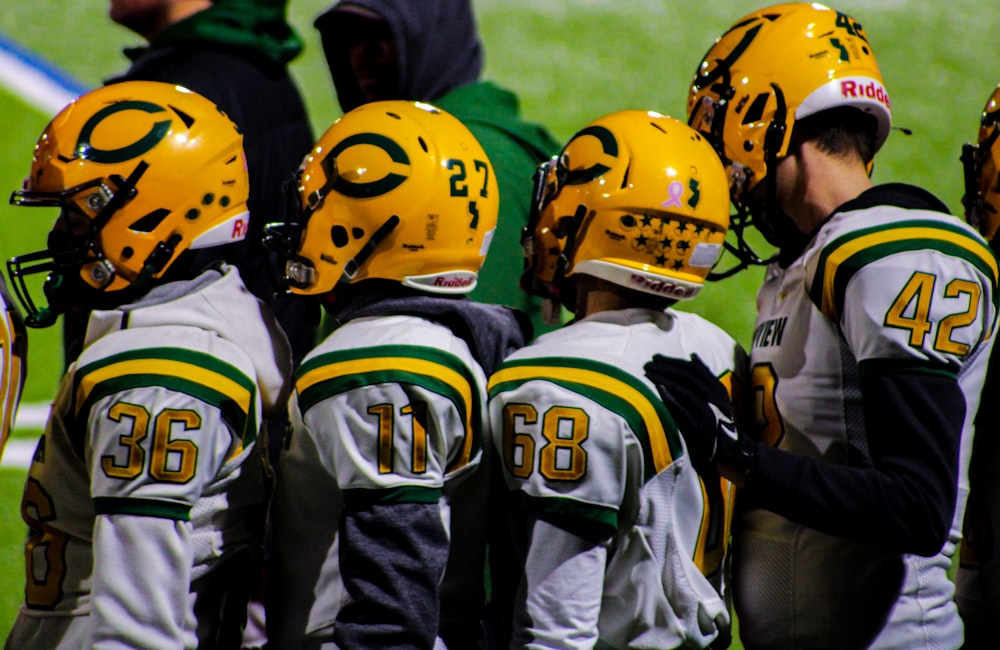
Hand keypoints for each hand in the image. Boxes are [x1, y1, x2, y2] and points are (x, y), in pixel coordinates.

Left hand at [643, 353, 754, 480]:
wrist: (727, 450)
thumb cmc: (715, 420)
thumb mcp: (715, 396)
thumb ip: (705, 377)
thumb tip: (693, 355)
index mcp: (718, 389)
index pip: (694, 369)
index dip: (674, 361)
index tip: (656, 357)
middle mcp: (715, 399)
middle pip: (688, 377)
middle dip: (666, 367)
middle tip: (649, 363)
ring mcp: (708, 412)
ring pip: (685, 390)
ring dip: (664, 379)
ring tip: (648, 373)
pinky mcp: (700, 427)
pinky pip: (683, 410)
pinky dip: (671, 398)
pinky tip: (658, 389)